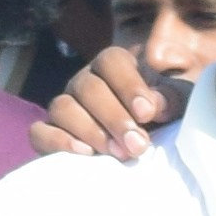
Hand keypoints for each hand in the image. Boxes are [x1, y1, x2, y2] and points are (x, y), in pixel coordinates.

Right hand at [36, 45, 177, 163]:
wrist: (146, 142)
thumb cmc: (162, 117)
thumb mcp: (175, 103)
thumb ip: (170, 98)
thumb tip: (154, 104)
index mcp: (114, 65)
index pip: (111, 61)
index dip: (128, 85)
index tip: (147, 113)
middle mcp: (85, 81)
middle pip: (87, 88)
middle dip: (114, 118)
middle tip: (137, 145)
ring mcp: (65, 105)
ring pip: (62, 108)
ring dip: (90, 132)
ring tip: (117, 154)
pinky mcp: (50, 131)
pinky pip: (39, 132)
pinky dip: (58, 142)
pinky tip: (84, 154)